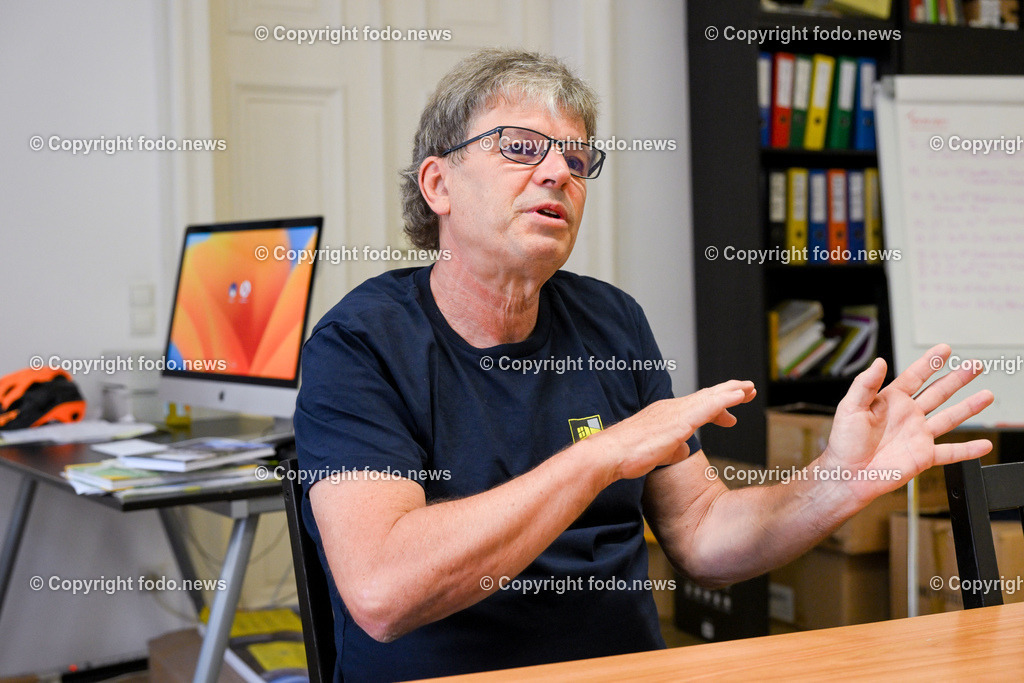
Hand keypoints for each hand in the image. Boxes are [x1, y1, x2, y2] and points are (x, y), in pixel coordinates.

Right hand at [595, 380, 755, 480]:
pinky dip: (726, 398)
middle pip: (707, 396)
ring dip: (733, 391)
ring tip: (750, 387)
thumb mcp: (657, 453)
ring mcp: (676, 412)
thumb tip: (684, 451)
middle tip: (748, 390)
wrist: (611, 454)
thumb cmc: (627, 455)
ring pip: (710, 397)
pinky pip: (709, 405)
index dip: (717, 409)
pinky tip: (740, 395)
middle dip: (729, 392)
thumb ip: (672, 450)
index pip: (696, 407)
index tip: (730, 418)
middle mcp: (672, 408)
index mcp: (666, 414)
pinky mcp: (681, 420)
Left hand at [820, 344, 993, 505]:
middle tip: (973, 365)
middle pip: (938, 392)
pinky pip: (950, 452)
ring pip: (949, 418)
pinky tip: (984, 445)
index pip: (914, 376)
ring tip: (986, 395)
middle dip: (957, 378)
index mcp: (890, 401)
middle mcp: (907, 416)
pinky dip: (968, 450)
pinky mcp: (923, 456)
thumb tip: (878, 362)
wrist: (847, 474)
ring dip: (969, 407)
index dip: (930, 362)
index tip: (944, 350)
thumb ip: (864, 384)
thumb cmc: (843, 442)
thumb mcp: (849, 407)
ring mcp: (917, 435)